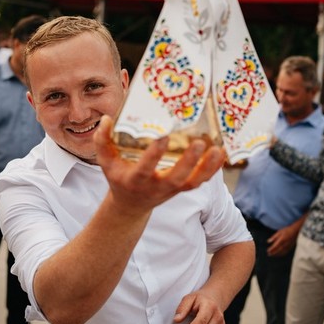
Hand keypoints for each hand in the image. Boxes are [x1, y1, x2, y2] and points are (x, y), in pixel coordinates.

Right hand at [94, 115, 225, 216]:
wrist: (131, 204)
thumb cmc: (119, 176)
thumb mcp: (106, 161)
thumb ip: (102, 141)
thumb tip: (107, 119)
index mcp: (135, 179)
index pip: (145, 169)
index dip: (154, 155)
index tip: (164, 137)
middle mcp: (155, 186)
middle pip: (175, 178)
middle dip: (187, 162)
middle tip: (198, 143)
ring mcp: (171, 189)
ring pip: (192, 183)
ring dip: (206, 168)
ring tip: (216, 150)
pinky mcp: (182, 189)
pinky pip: (200, 181)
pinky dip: (212, 170)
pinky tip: (221, 154)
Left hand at [267, 225, 297, 256]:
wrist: (296, 230)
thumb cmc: (287, 230)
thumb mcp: (279, 232)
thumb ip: (273, 237)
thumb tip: (268, 241)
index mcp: (281, 239)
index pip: (275, 246)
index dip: (271, 249)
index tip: (268, 251)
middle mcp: (285, 244)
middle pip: (278, 250)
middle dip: (273, 253)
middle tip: (269, 254)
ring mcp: (288, 246)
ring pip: (282, 252)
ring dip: (277, 254)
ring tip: (272, 255)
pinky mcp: (291, 247)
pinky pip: (286, 252)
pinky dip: (282, 254)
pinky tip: (279, 254)